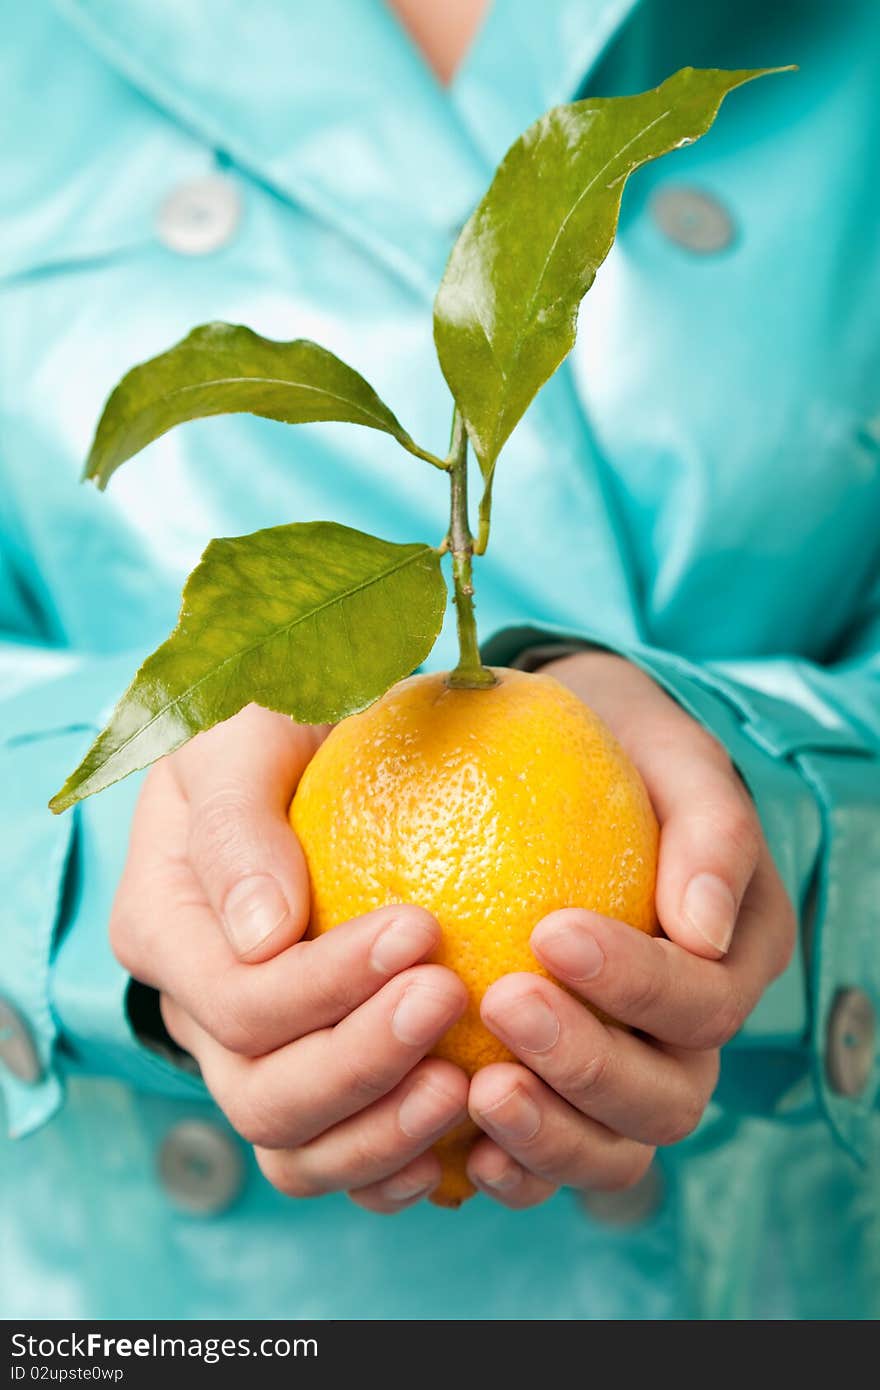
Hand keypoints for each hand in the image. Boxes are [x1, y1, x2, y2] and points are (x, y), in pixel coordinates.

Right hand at [110, 704, 468, 1212]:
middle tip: (451, 997)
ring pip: (296, 1151)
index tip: (422, 928)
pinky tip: (461, 1142)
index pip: (237, 998)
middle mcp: (199, 1010)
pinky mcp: (316, 1080)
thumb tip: (262, 936)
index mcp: (165, 929)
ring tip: (463, 1090)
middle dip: (360, 1062)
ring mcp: (256, 1057)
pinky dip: (394, 1168)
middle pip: (263, 1094)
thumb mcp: (245, 734)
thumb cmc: (281, 722)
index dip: (325, 985)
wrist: (325, 746)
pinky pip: (341, 1161)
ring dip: (381, 1136)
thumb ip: (237, 820)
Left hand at [466, 652, 795, 1207]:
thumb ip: (709, 824)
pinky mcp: (562, 1098)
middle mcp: (690, 1032)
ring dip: (552, 1134)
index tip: (550, 930)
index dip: (637, 984)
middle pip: (668, 1097)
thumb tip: (705, 928)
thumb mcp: (669, 751)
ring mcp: (628, 1074)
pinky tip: (459, 1144)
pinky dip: (515, 1167)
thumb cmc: (614, 747)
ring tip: (477, 1089)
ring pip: (616, 1151)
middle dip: (588, 1064)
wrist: (549, 760)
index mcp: (734, 955)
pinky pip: (549, 1161)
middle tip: (504, 1002)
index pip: (703, 1001)